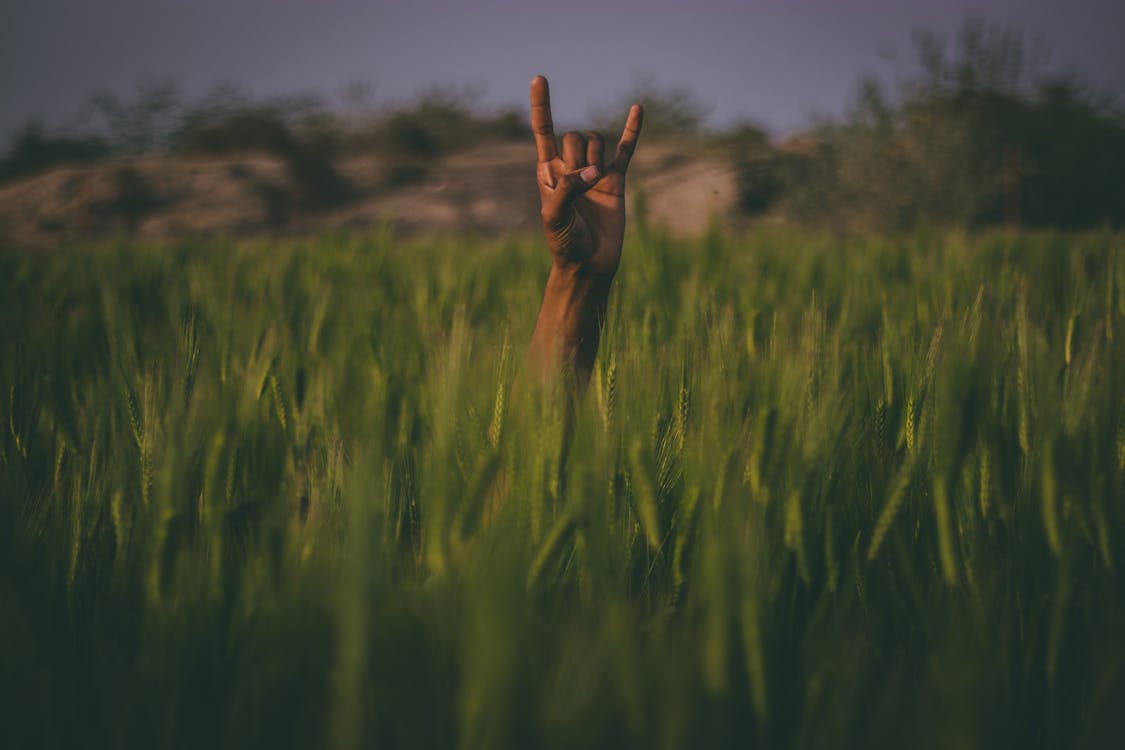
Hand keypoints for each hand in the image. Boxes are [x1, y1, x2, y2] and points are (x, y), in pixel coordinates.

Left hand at [531, 75, 643, 277]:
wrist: (589, 263)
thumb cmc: (565, 243)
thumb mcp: (554, 218)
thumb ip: (567, 189)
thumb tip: (593, 171)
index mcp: (548, 172)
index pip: (543, 131)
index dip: (541, 105)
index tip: (538, 77)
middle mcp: (571, 167)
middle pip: (574, 137)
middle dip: (577, 155)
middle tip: (578, 186)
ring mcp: (594, 172)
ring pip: (596, 141)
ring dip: (595, 157)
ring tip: (594, 185)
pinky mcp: (616, 180)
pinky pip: (625, 150)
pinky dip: (631, 130)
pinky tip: (637, 109)